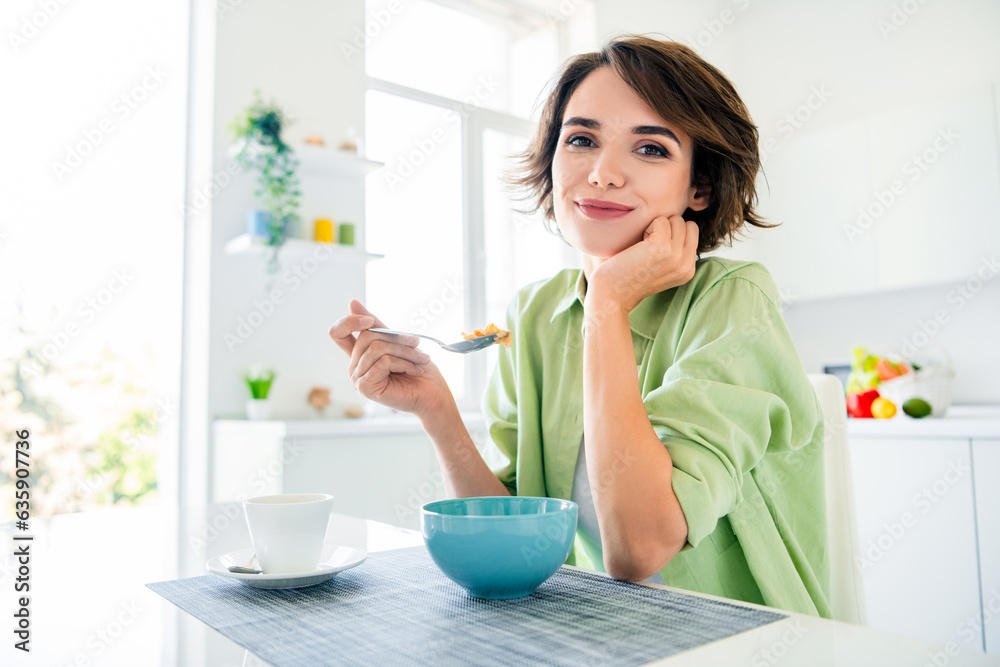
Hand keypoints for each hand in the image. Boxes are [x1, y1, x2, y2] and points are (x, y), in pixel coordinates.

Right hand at [328, 300, 451, 415]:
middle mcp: (354, 366)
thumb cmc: (418, 369)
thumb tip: (352, 303)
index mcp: (359, 355)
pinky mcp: (365, 387)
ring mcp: (357, 378)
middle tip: (417, 344)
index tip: (370, 320)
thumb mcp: (398, 341)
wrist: (432, 394)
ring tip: (421, 360)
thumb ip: (376, 326)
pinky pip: (382, 362)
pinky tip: (414, 371)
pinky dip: (403, 363)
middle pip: (366, 337)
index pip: (338, 333)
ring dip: (405, 352)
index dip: (349, 321)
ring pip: (377, 349)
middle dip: (397, 338)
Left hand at [587, 215, 698, 311]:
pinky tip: (638, 244)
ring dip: (657, 226)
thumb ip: (675, 252)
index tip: (655, 249)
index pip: (693, 234)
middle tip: (649, 244)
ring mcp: (676, 256)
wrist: (612, 294)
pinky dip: (647, 226)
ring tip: (643, 245)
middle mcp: (686, 265)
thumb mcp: (661, 268)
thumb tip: (680, 223)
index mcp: (688, 270)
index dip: (673, 234)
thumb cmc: (629, 277)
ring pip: (677, 220)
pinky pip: (661, 220)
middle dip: (669, 227)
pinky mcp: (663, 247)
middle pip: (688, 225)